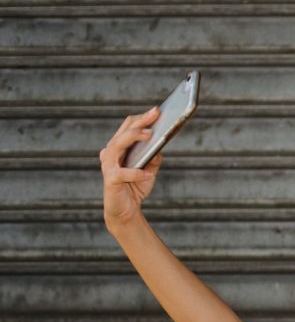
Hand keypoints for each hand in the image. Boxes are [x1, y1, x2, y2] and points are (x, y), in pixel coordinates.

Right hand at [99, 107, 164, 230]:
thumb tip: (160, 147)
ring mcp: (108, 166)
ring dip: (133, 138)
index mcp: (119, 148)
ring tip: (150, 135)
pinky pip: (122, 173)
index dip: (142, 118)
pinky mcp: (110, 180)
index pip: (127, 127)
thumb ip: (154, 159)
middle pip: (123, 132)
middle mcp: (110, 153)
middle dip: (140, 122)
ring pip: (117, 145)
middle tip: (155, 114)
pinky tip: (148, 173)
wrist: (125, 211)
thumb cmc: (135, 187)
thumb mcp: (150, 171)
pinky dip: (136, 172)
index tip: (157, 111)